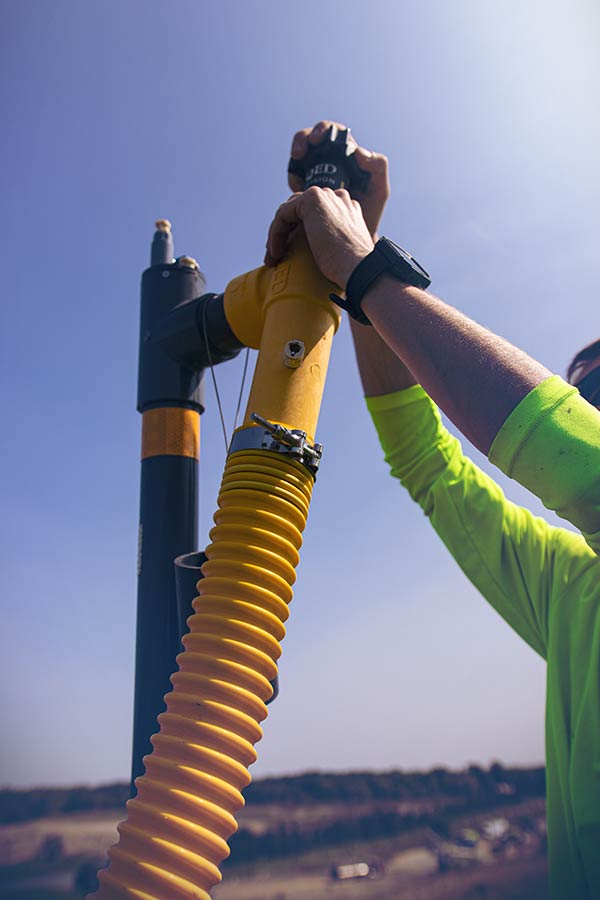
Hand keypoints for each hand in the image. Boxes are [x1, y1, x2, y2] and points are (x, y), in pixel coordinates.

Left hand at [264, 186, 374, 288]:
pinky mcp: (312, 200)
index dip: (297, 232)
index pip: (313, 214)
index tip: (289, 254)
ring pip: (288, 212)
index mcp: (347, 209)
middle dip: (285, 232)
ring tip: (273, 258)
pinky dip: (275, 235)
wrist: (359, 268)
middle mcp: (337, 197)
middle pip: (299, 210)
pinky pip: (283, 215)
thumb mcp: (342, 252)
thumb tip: (320, 256)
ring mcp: (326, 196)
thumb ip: (332, 244)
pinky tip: (276, 254)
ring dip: (277, 235)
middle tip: (277, 255)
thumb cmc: (352, 269)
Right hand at [288, 120, 389, 236]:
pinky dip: (292, 178)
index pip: (332, 133)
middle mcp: (328, 160)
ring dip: (295, 158)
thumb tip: (358, 152)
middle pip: (310, 139)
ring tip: (296, 167)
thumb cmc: (370, 213)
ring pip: (299, 156)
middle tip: (299, 153)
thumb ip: (378, 167)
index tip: (317, 140)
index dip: (322, 131)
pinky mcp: (303, 188)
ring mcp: (314, 173)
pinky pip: (293, 178)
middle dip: (302, 140)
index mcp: (346, 155)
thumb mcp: (379, 190)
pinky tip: (295, 188)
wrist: (353, 238)